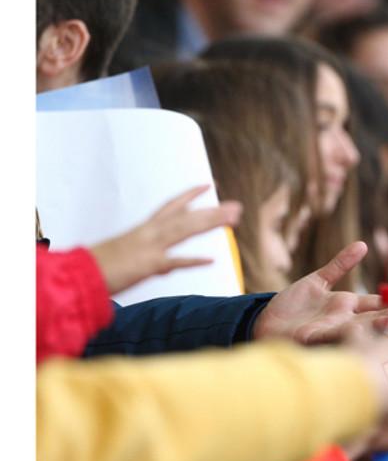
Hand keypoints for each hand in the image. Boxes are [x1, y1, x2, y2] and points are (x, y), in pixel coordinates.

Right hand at [90, 185, 239, 293]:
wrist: (78, 275)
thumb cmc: (98, 268)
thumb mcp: (128, 258)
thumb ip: (151, 259)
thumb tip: (165, 265)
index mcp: (142, 230)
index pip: (170, 207)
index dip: (190, 196)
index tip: (208, 185)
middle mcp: (148, 234)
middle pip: (186, 217)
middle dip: (212, 211)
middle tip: (237, 206)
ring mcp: (148, 247)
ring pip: (185, 229)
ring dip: (211, 222)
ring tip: (234, 218)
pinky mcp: (146, 265)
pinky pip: (173, 262)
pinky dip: (192, 260)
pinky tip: (212, 259)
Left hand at [254, 242, 387, 343]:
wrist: (266, 322)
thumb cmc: (293, 305)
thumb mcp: (318, 281)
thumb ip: (339, 265)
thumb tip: (362, 245)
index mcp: (347, 306)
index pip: (378, 304)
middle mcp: (342, 320)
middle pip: (373, 318)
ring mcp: (329, 328)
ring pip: (356, 328)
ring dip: (373, 327)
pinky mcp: (311, 335)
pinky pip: (327, 334)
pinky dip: (340, 331)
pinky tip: (354, 328)